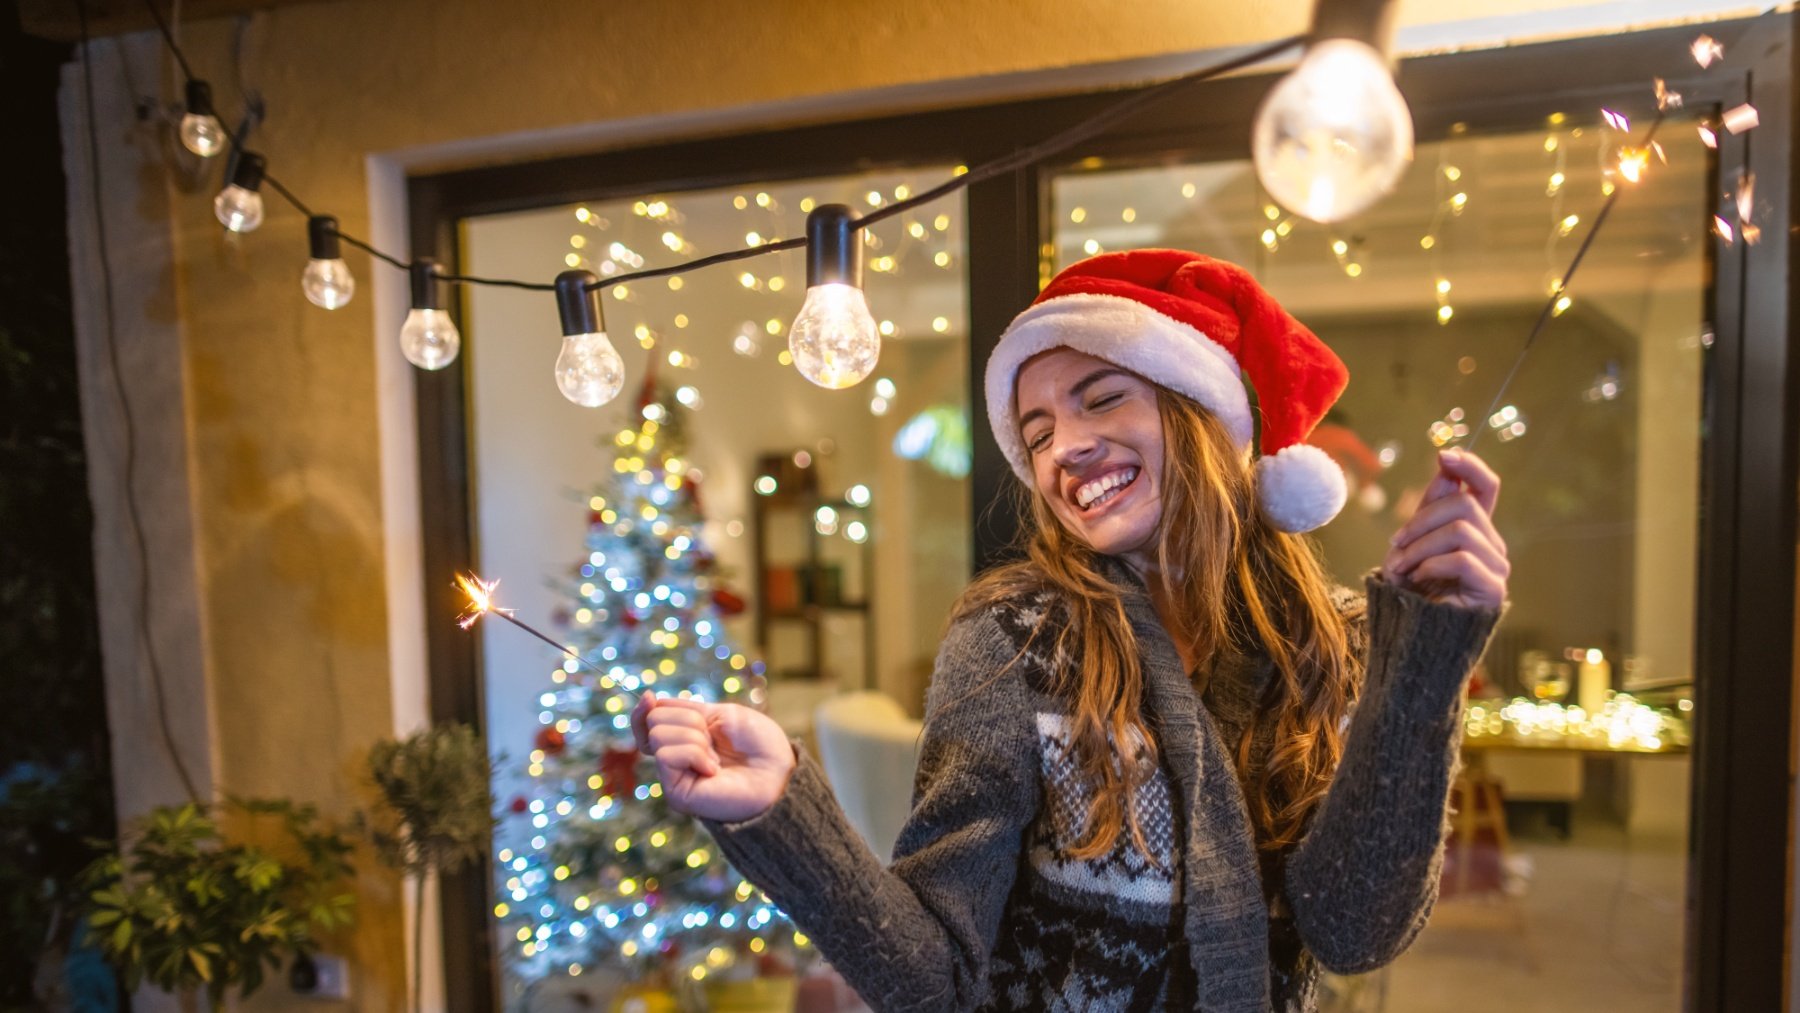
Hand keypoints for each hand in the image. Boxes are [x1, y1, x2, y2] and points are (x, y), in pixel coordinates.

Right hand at [629, 694, 794, 822]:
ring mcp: (674, 776)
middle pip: (654, 722)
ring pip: (658, 736)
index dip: (644, 708)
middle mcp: (676, 757)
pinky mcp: (676, 793)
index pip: (648, 721)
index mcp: (685, 737)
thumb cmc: (759, 744)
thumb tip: (649, 701)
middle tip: (713, 738)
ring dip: (694, 738)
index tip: (648, 697)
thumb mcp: (721, 713)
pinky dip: (695, 754)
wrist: (778, 772)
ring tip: (716, 757)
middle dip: (688, 720)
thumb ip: (685, 709)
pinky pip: (668, 755)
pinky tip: (713, 770)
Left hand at [1382, 448, 1508, 609]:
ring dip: (1419, 547)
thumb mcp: (1411, 539)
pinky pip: (1462, 559)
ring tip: (1401, 568)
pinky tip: (1419, 581)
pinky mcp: (1494, 590)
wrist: (1408, 634)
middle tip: (1395, 545)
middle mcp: (1492, 544)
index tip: (1443, 454)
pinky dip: (1431, 566)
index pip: (1486, 487)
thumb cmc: (1409, 588)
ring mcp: (1497, 567)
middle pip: (1464, 504)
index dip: (1470, 466)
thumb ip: (1431, 505)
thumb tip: (1445, 462)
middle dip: (1420, 520)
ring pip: (1459, 530)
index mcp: (1474, 528)